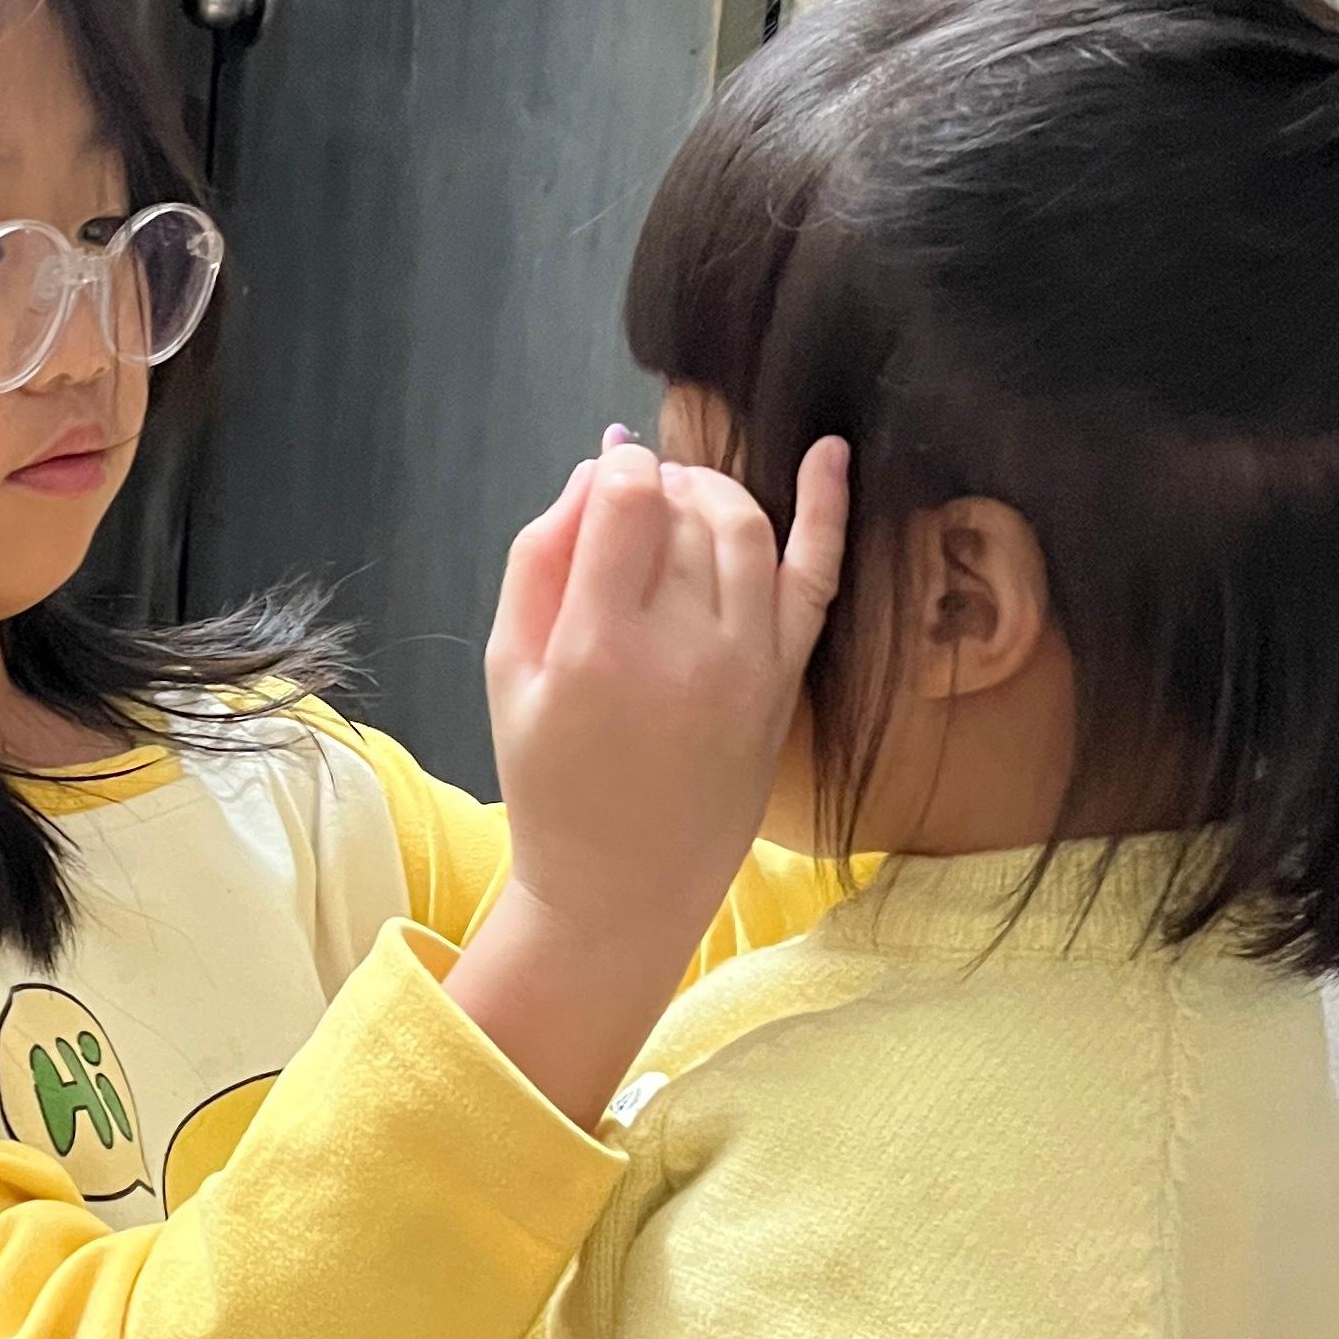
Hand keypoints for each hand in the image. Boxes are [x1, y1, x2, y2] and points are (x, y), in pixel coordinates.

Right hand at [448, 433, 848, 1125]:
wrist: (623, 887)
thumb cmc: (552, 781)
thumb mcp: (507, 673)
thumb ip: (539, 562)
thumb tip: (595, 472)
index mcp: (599, 646)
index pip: (628, 501)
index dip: (617, 471)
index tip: (605, 484)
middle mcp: (683, 648)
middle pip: (685, 510)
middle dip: (660, 484)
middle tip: (635, 504)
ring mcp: (747, 664)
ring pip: (744, 528)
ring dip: (714, 492)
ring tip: (683, 501)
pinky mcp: (785, 681)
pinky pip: (817, 578)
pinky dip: (829, 509)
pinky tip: (831, 452)